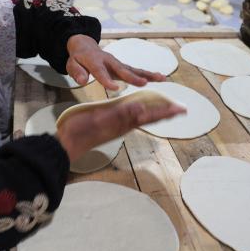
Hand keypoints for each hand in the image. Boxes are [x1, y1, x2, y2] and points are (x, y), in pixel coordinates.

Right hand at [56, 97, 185, 161]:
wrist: (68, 142)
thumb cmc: (82, 130)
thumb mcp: (102, 118)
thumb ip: (122, 113)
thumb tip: (143, 108)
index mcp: (124, 122)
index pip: (150, 115)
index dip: (165, 111)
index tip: (181, 109)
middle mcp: (124, 124)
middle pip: (149, 117)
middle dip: (164, 112)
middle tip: (179, 110)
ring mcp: (116, 125)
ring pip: (141, 117)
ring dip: (154, 112)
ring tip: (164, 109)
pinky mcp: (109, 124)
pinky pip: (129, 117)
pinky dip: (139, 112)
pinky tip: (137, 111)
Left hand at [66, 35, 165, 89]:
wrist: (84, 46)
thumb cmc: (78, 58)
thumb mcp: (71, 64)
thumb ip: (76, 72)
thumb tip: (82, 81)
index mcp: (95, 61)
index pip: (100, 72)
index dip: (107, 80)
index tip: (114, 88)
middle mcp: (109, 61)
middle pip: (122, 70)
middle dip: (133, 77)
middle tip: (144, 84)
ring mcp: (118, 63)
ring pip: (133, 69)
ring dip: (147, 74)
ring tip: (161, 79)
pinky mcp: (123, 66)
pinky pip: (136, 70)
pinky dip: (148, 74)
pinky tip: (160, 78)